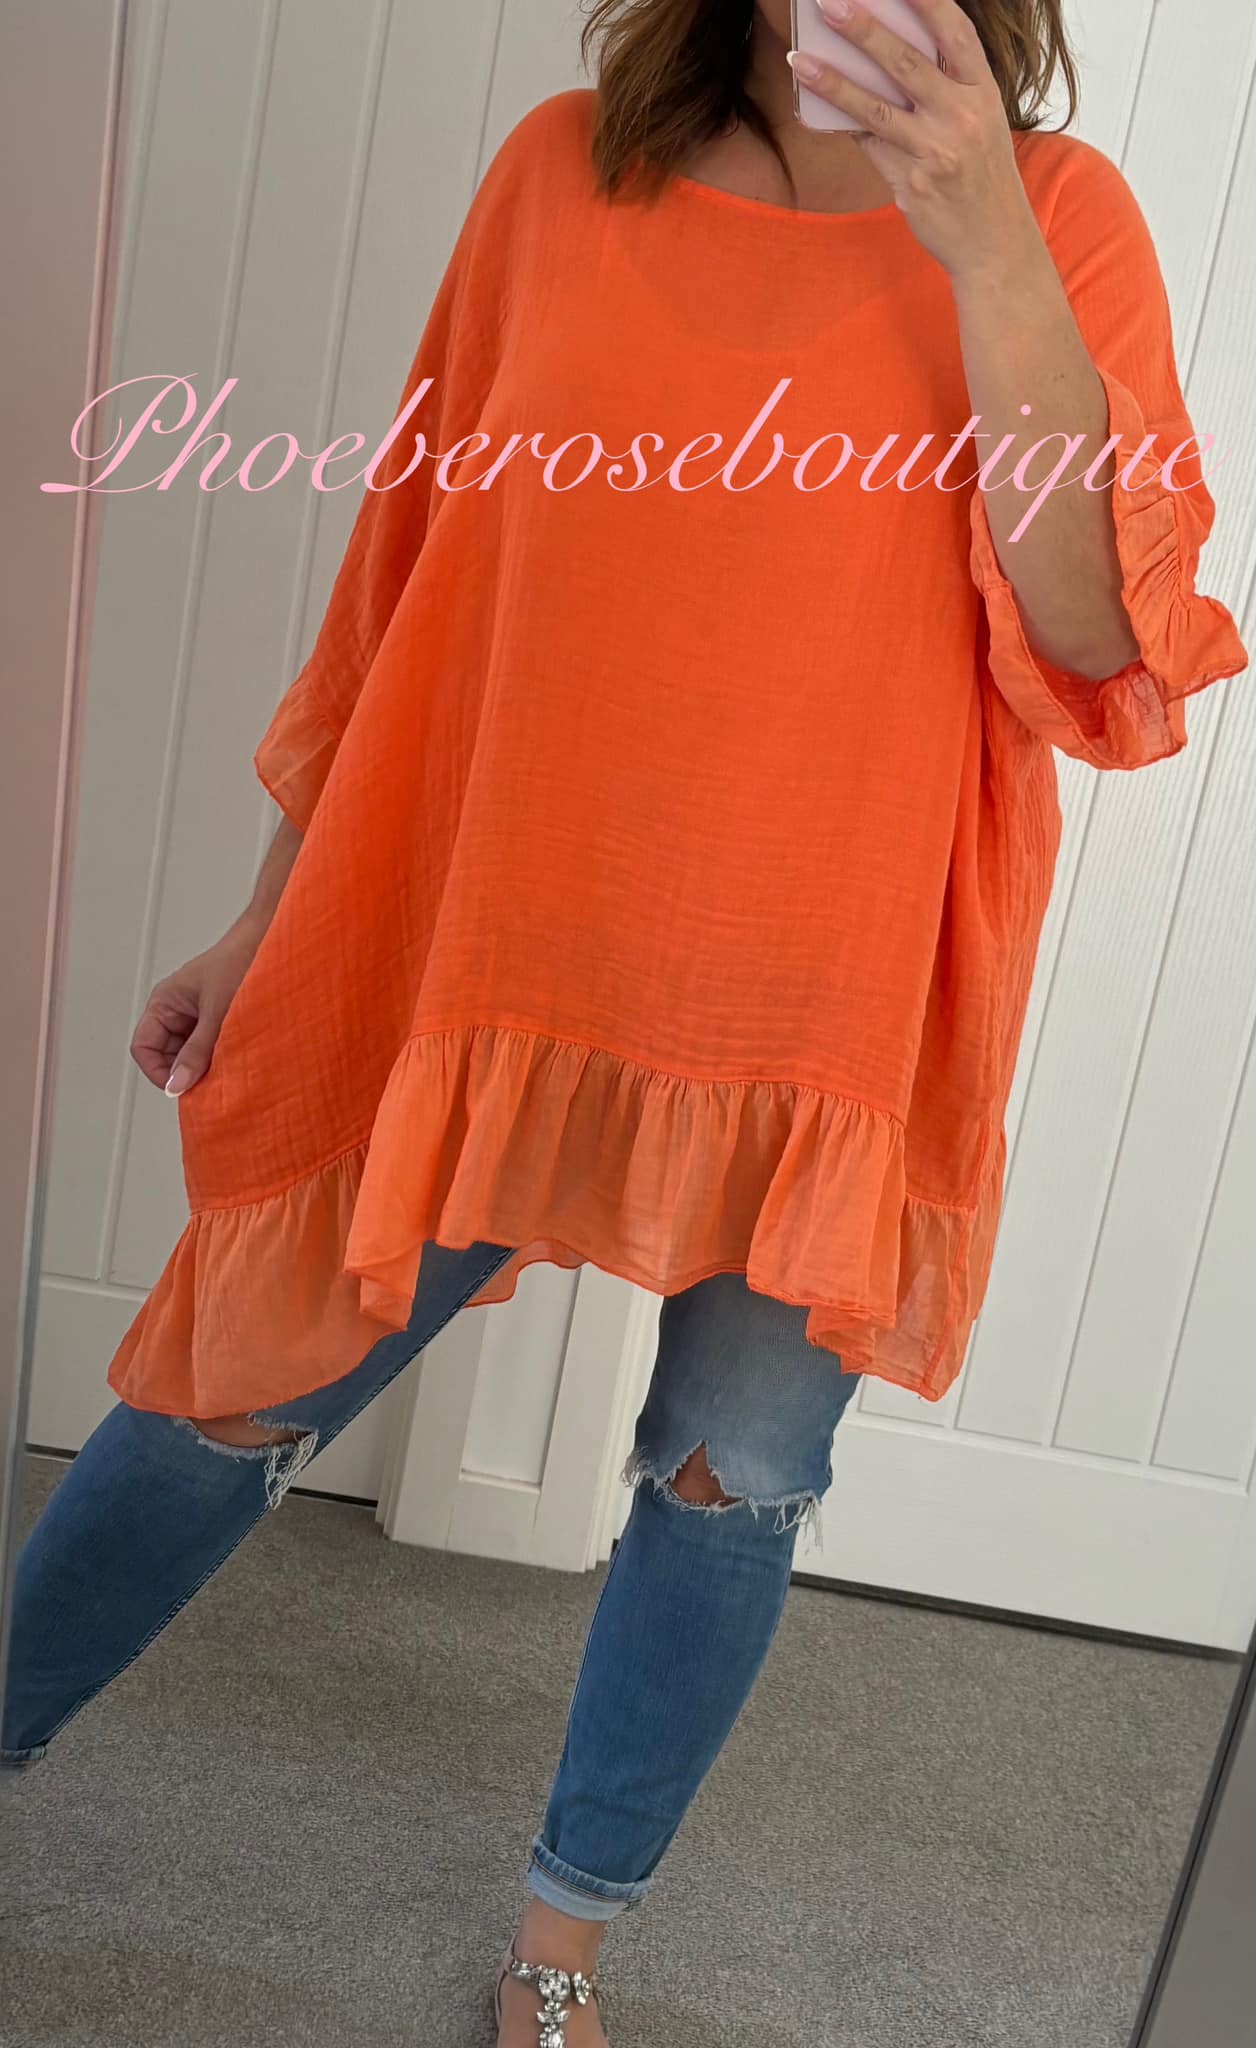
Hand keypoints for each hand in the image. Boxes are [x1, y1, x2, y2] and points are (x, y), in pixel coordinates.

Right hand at [130, 916, 264, 1096]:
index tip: (182, 1087)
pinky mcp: (222, 1020)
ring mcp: (200, 1015)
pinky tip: (238, 1056)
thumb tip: (177, 1084)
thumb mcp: (217, 1012)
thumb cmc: (244, 959)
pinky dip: (222, 1057)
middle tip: (210, 1081)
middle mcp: (179, 1009)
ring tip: (227, 1064)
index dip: (159, 1071)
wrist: (280, 942)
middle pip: (167, 1055)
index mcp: (165, 1001)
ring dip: (207, 1065)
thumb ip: (197, 1051)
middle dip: (186, 1070)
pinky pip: (213, 1048)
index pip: (144, 1047)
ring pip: (192, 1054)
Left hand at [790, 0, 1044, 282]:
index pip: (956, 34)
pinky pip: (867, 145)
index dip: (927, 2)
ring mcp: (934, 150)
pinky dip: (841, 124)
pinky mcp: (910, 182)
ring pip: (874, 108)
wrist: (994, 243)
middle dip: (865, 30)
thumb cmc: (981, 177)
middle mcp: (961, 116)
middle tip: (830, 4)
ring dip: (832, 82)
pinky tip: (812, 109)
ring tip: (798, 60)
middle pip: (906, 63)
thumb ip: (946, 90)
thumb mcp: (981, 123)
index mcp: (983, 92)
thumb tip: (886, 58)